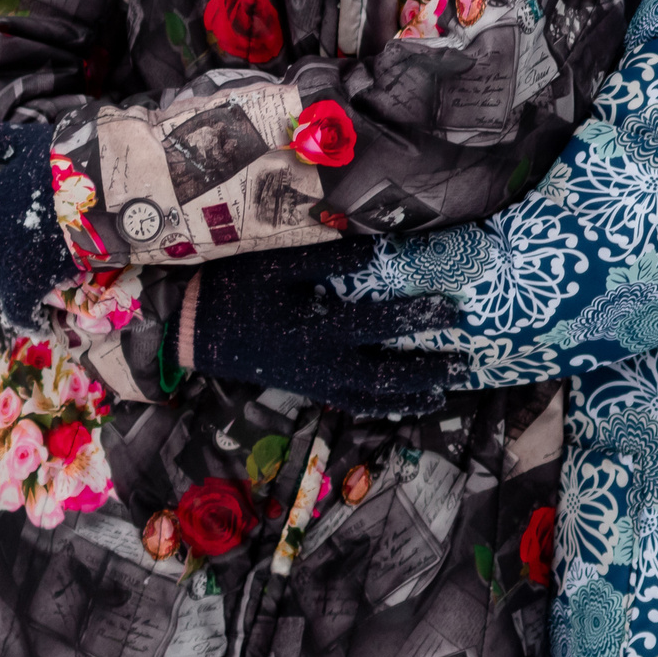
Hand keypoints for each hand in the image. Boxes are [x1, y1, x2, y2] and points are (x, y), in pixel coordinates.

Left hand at [0, 116, 74, 331]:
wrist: (98, 191)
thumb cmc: (63, 161)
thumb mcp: (22, 142)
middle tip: (13, 259)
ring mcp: (3, 265)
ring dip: (5, 286)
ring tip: (26, 286)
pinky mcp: (26, 288)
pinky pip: (17, 312)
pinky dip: (25, 318)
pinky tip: (36, 321)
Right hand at [184, 238, 467, 418]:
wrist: (193, 329)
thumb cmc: (238, 289)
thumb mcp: (284, 266)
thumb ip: (336, 260)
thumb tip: (385, 250)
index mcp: (322, 330)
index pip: (385, 323)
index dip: (421, 315)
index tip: (454, 309)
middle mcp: (325, 365)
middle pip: (389, 374)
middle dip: (429, 370)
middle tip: (464, 364)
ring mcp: (316, 383)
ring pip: (374, 398)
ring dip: (411, 396)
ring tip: (443, 392)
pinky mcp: (306, 390)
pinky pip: (352, 405)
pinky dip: (380, 406)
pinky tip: (396, 404)